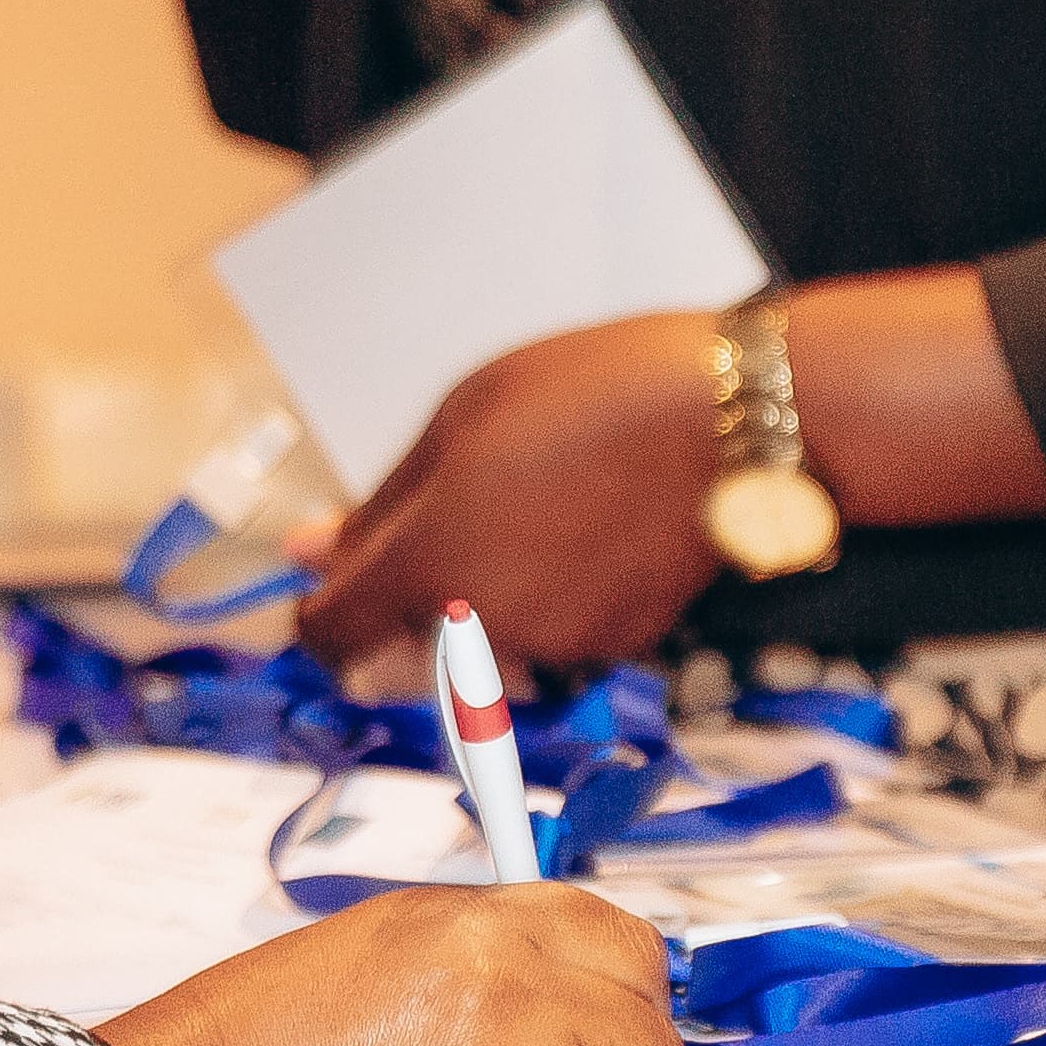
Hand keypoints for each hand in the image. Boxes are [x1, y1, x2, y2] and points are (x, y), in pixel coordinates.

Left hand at [296, 313, 721, 672]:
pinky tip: (583, 531)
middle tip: (450, 518)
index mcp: (429, 567)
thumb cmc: (595, 394)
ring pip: (478, 646)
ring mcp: (553, 648)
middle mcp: (483, 629)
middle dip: (403, 603)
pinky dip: (547, 601)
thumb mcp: (462, 417)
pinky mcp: (613, 649)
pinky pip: (547, 638)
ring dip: (480, 600)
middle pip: (401, 651)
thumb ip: (379, 506)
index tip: (331, 578)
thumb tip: (307, 552)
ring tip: (533, 509)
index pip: (331, 634)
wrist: (737, 422)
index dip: (318, 609)